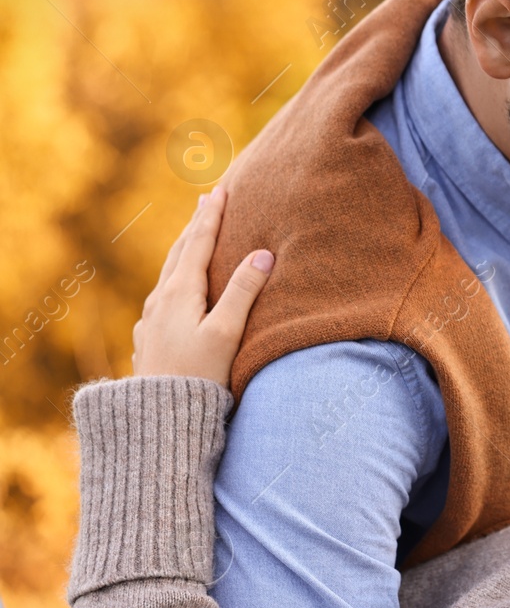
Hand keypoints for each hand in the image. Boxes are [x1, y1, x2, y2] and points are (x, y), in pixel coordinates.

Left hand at [131, 186, 273, 387]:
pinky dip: (176, 277)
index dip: (212, 217)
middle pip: (179, 253)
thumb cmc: (199, 376)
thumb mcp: (226, 333)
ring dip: (183, 249)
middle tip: (207, 201)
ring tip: (193, 235)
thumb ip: (243, 293)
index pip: (198, 244)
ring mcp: (150, 319)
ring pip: (169, 273)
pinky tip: (176, 287)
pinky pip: (164, 295)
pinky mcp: (149, 337)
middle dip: (195, 226)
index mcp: (179, 294)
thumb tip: (262, 254)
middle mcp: (160, 300)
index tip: (220, 191)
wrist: (158, 416)